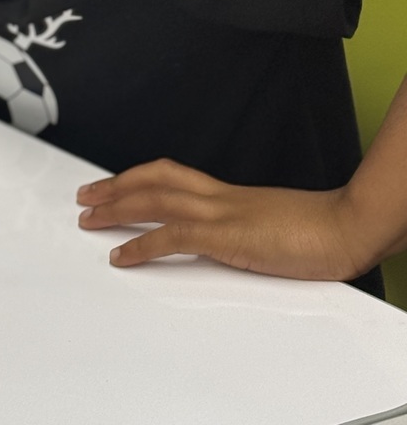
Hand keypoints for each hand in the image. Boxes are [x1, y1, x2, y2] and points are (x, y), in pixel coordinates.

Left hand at [77, 158, 370, 281]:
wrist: (345, 226)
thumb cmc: (316, 229)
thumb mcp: (269, 224)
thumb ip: (245, 228)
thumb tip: (233, 239)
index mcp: (227, 193)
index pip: (173, 174)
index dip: (139, 177)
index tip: (116, 184)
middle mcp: (217, 196)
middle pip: (154, 178)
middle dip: (116, 185)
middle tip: (86, 195)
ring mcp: (220, 213)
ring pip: (154, 200)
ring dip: (116, 208)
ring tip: (88, 218)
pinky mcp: (225, 235)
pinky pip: (171, 236)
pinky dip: (140, 245)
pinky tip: (120, 256)